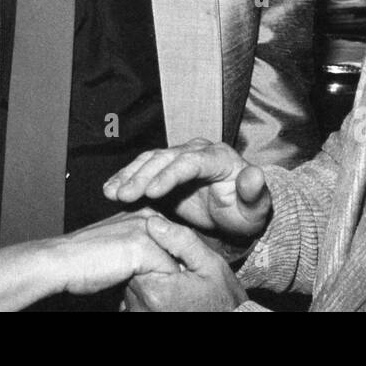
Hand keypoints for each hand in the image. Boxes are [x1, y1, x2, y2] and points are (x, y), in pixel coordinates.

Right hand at [46, 209, 181, 296]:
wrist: (62, 263)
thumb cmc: (84, 261)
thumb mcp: (119, 250)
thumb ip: (141, 252)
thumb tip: (166, 270)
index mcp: (141, 212)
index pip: (174, 238)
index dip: (172, 262)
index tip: (166, 280)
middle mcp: (146, 215)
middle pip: (180, 246)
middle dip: (176, 269)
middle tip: (168, 288)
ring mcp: (145, 229)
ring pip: (177, 259)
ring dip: (172, 280)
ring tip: (162, 293)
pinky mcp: (142, 246)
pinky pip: (169, 271)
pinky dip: (165, 287)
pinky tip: (153, 295)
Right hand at [102, 138, 271, 240]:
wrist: (234, 214)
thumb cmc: (246, 212)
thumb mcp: (255, 208)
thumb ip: (255, 192)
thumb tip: (255, 174)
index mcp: (219, 157)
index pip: (191, 162)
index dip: (170, 175)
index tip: (152, 192)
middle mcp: (196, 151)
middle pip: (165, 158)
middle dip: (142, 176)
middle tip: (123, 195)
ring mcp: (178, 158)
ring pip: (150, 160)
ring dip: (129, 175)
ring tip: (111, 192)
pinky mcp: (164, 170)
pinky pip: (142, 169)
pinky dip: (125, 178)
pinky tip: (110, 189)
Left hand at [123, 217, 246, 311]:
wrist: (231, 322)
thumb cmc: (223, 299)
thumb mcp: (209, 264)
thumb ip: (181, 240)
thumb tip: (153, 221)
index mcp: (157, 290)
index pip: (137, 257)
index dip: (152, 250)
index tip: (173, 257)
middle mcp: (143, 307)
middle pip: (132, 272)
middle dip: (149, 266)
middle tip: (176, 271)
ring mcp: (142, 316)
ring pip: (133, 287)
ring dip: (148, 282)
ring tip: (175, 284)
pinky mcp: (145, 323)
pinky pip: (137, 303)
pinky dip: (148, 297)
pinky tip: (170, 297)